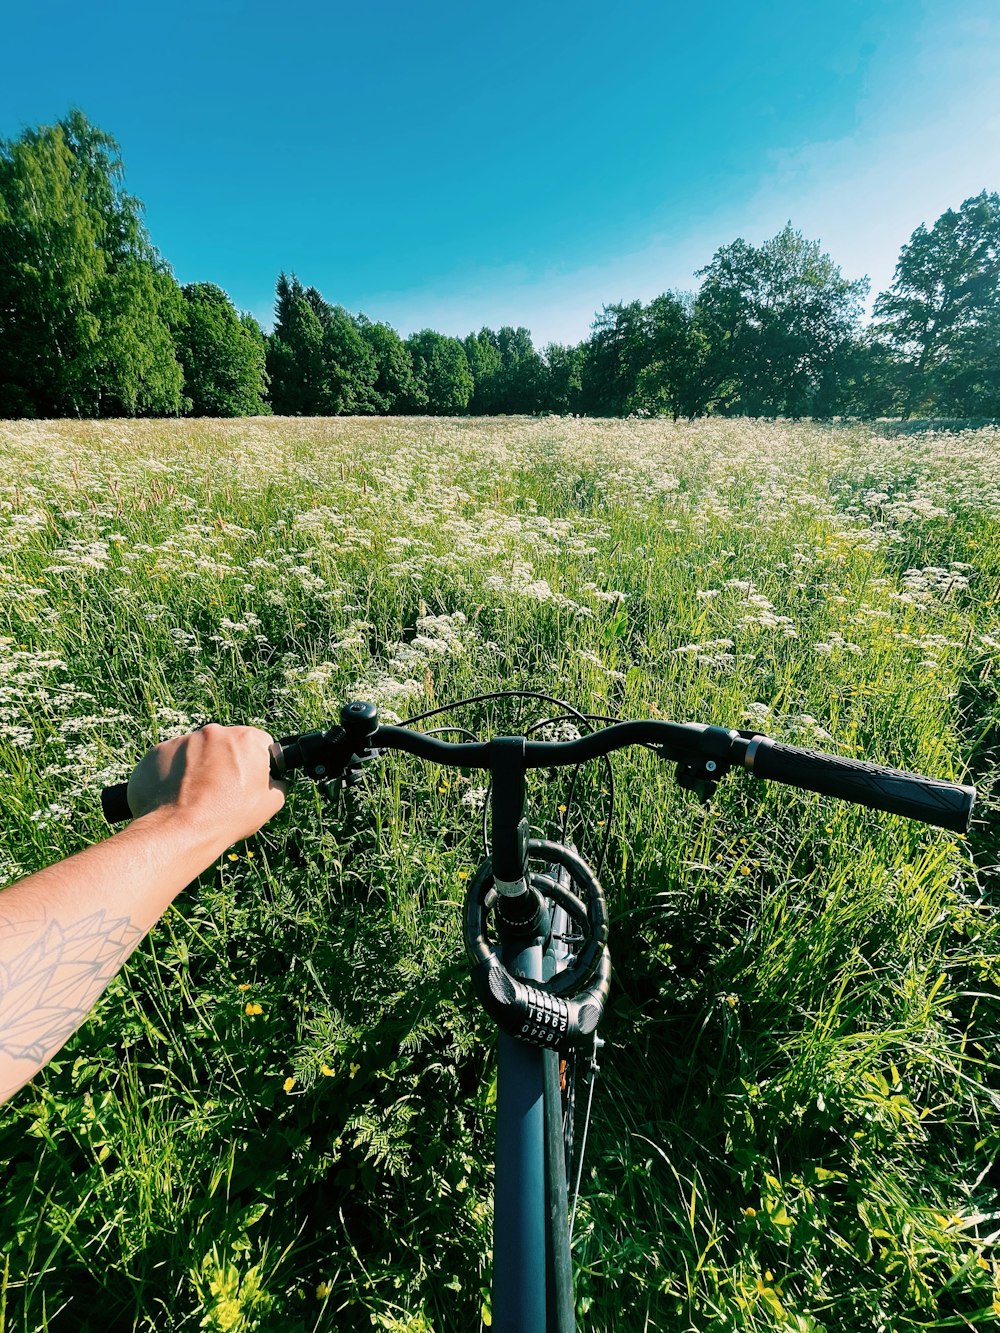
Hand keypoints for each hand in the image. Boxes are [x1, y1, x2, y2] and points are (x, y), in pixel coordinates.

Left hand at [126, 724, 286, 846]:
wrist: (180, 830)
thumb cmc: (228, 816)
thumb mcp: (270, 805)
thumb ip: (277, 784)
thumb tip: (274, 781)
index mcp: (246, 738)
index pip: (258, 742)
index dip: (256, 762)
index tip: (249, 779)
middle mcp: (214, 731)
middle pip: (224, 744)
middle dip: (225, 761)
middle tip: (222, 790)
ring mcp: (182, 740)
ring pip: (195, 751)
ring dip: (197, 767)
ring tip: (196, 797)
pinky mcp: (157, 752)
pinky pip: (169, 760)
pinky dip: (172, 775)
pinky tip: (176, 796)